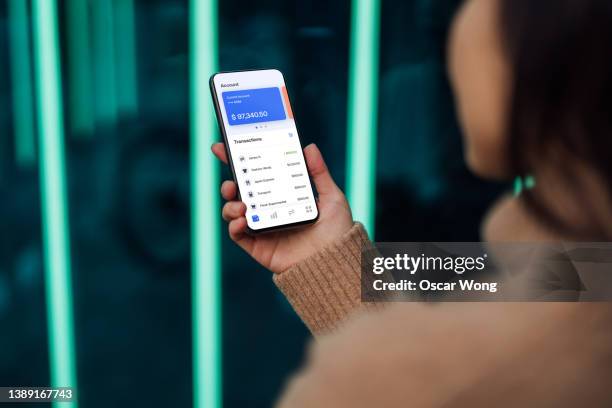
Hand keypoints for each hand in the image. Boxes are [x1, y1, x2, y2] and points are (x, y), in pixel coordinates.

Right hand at [211, 143, 353, 272]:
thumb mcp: (331, 197)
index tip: (222, 147)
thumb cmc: (336, 231)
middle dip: (229, 183)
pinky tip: (242, 221)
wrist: (336, 262)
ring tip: (241, 205)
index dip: (237, 160)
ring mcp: (261, 228)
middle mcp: (267, 209)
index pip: (256, 174)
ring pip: (233, 212)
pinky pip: (237, 235)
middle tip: (232, 181)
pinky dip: (234, 226)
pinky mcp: (258, 246)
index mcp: (281, 194)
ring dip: (230, 205)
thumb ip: (319, 173)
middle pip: (239, 192)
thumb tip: (309, 147)